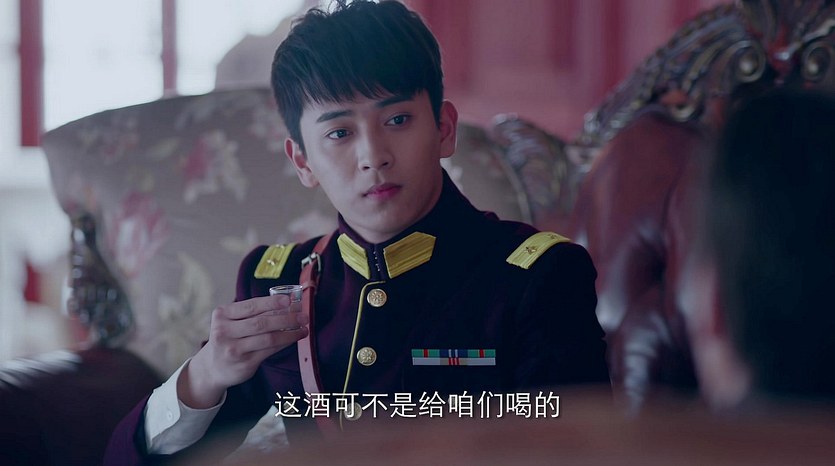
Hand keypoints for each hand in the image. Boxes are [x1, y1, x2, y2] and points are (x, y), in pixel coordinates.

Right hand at [178, 294, 308, 408]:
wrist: (212, 368)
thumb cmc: (228, 338)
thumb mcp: (231, 322)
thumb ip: (252, 314)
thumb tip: (286, 303)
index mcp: (222, 315)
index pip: (251, 306)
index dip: (271, 302)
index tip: (288, 300)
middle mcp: (224, 332)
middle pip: (261, 323)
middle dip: (286, 318)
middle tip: (302, 316)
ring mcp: (234, 349)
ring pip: (268, 338)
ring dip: (289, 332)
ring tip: (303, 328)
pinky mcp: (244, 363)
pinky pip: (270, 351)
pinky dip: (285, 343)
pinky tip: (293, 338)